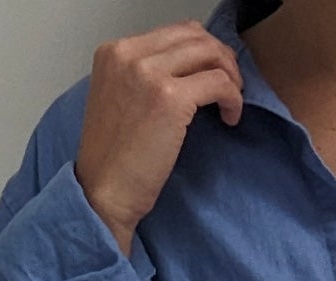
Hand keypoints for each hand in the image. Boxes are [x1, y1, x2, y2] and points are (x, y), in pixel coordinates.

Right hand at [75, 18, 243, 253]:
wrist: (103, 193)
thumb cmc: (112, 160)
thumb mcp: (117, 100)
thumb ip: (142, 77)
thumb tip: (185, 70)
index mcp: (114, 51)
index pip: (172, 32)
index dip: (201, 50)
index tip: (213, 72)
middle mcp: (129, 54)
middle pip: (194, 36)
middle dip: (220, 57)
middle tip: (230, 84)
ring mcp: (149, 73)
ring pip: (209, 53)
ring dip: (229, 75)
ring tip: (231, 102)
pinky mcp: (171, 98)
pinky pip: (219, 82)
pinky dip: (233, 98)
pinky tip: (231, 118)